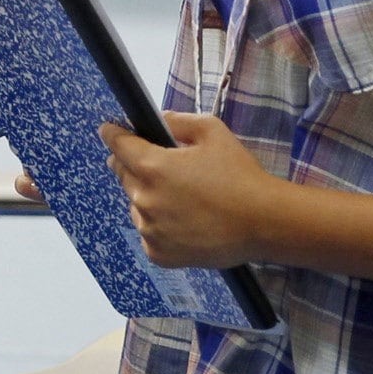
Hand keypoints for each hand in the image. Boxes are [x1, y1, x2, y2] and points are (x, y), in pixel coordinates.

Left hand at [99, 113, 283, 269]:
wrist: (264, 223)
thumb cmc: (240, 176)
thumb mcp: (212, 131)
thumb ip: (178, 121)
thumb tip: (158, 120)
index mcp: (153, 167)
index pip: (118, 145)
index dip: (113, 134)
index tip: (109, 130)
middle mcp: (145, 199)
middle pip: (123, 175)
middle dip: (132, 164)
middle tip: (155, 163)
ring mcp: (151, 230)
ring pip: (136, 205)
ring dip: (147, 197)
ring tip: (179, 197)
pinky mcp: (159, 254)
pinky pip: (148, 233)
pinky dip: (158, 226)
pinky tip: (183, 220)